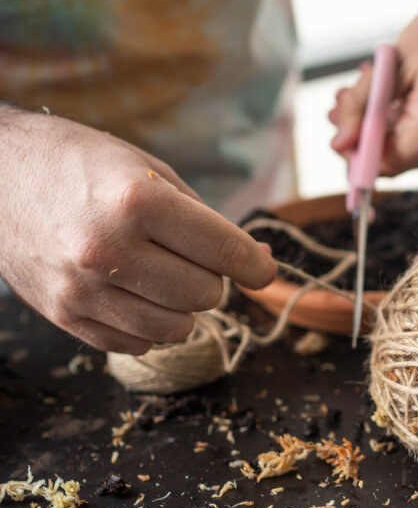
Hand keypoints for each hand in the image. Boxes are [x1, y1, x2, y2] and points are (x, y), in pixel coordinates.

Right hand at [0, 108, 276, 353]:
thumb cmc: (78, 165)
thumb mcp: (147, 169)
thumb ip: (205, 220)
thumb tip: (258, 261)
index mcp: (137, 202)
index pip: (225, 251)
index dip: (256, 265)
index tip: (262, 269)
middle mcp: (109, 250)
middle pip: (206, 295)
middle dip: (211, 278)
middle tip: (191, 257)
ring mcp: (83, 290)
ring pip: (177, 328)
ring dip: (183, 306)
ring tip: (162, 275)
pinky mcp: (65, 316)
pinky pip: (139, 342)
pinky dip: (150, 324)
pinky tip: (134, 292)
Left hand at [328, 0, 417, 175]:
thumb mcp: (394, 62)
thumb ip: (361, 106)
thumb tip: (339, 144)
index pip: (384, 164)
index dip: (358, 150)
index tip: (341, 129)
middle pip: (401, 158)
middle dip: (370, 133)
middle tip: (347, 104)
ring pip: (417, 149)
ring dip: (390, 126)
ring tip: (374, 91)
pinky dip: (416, 122)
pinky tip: (404, 95)